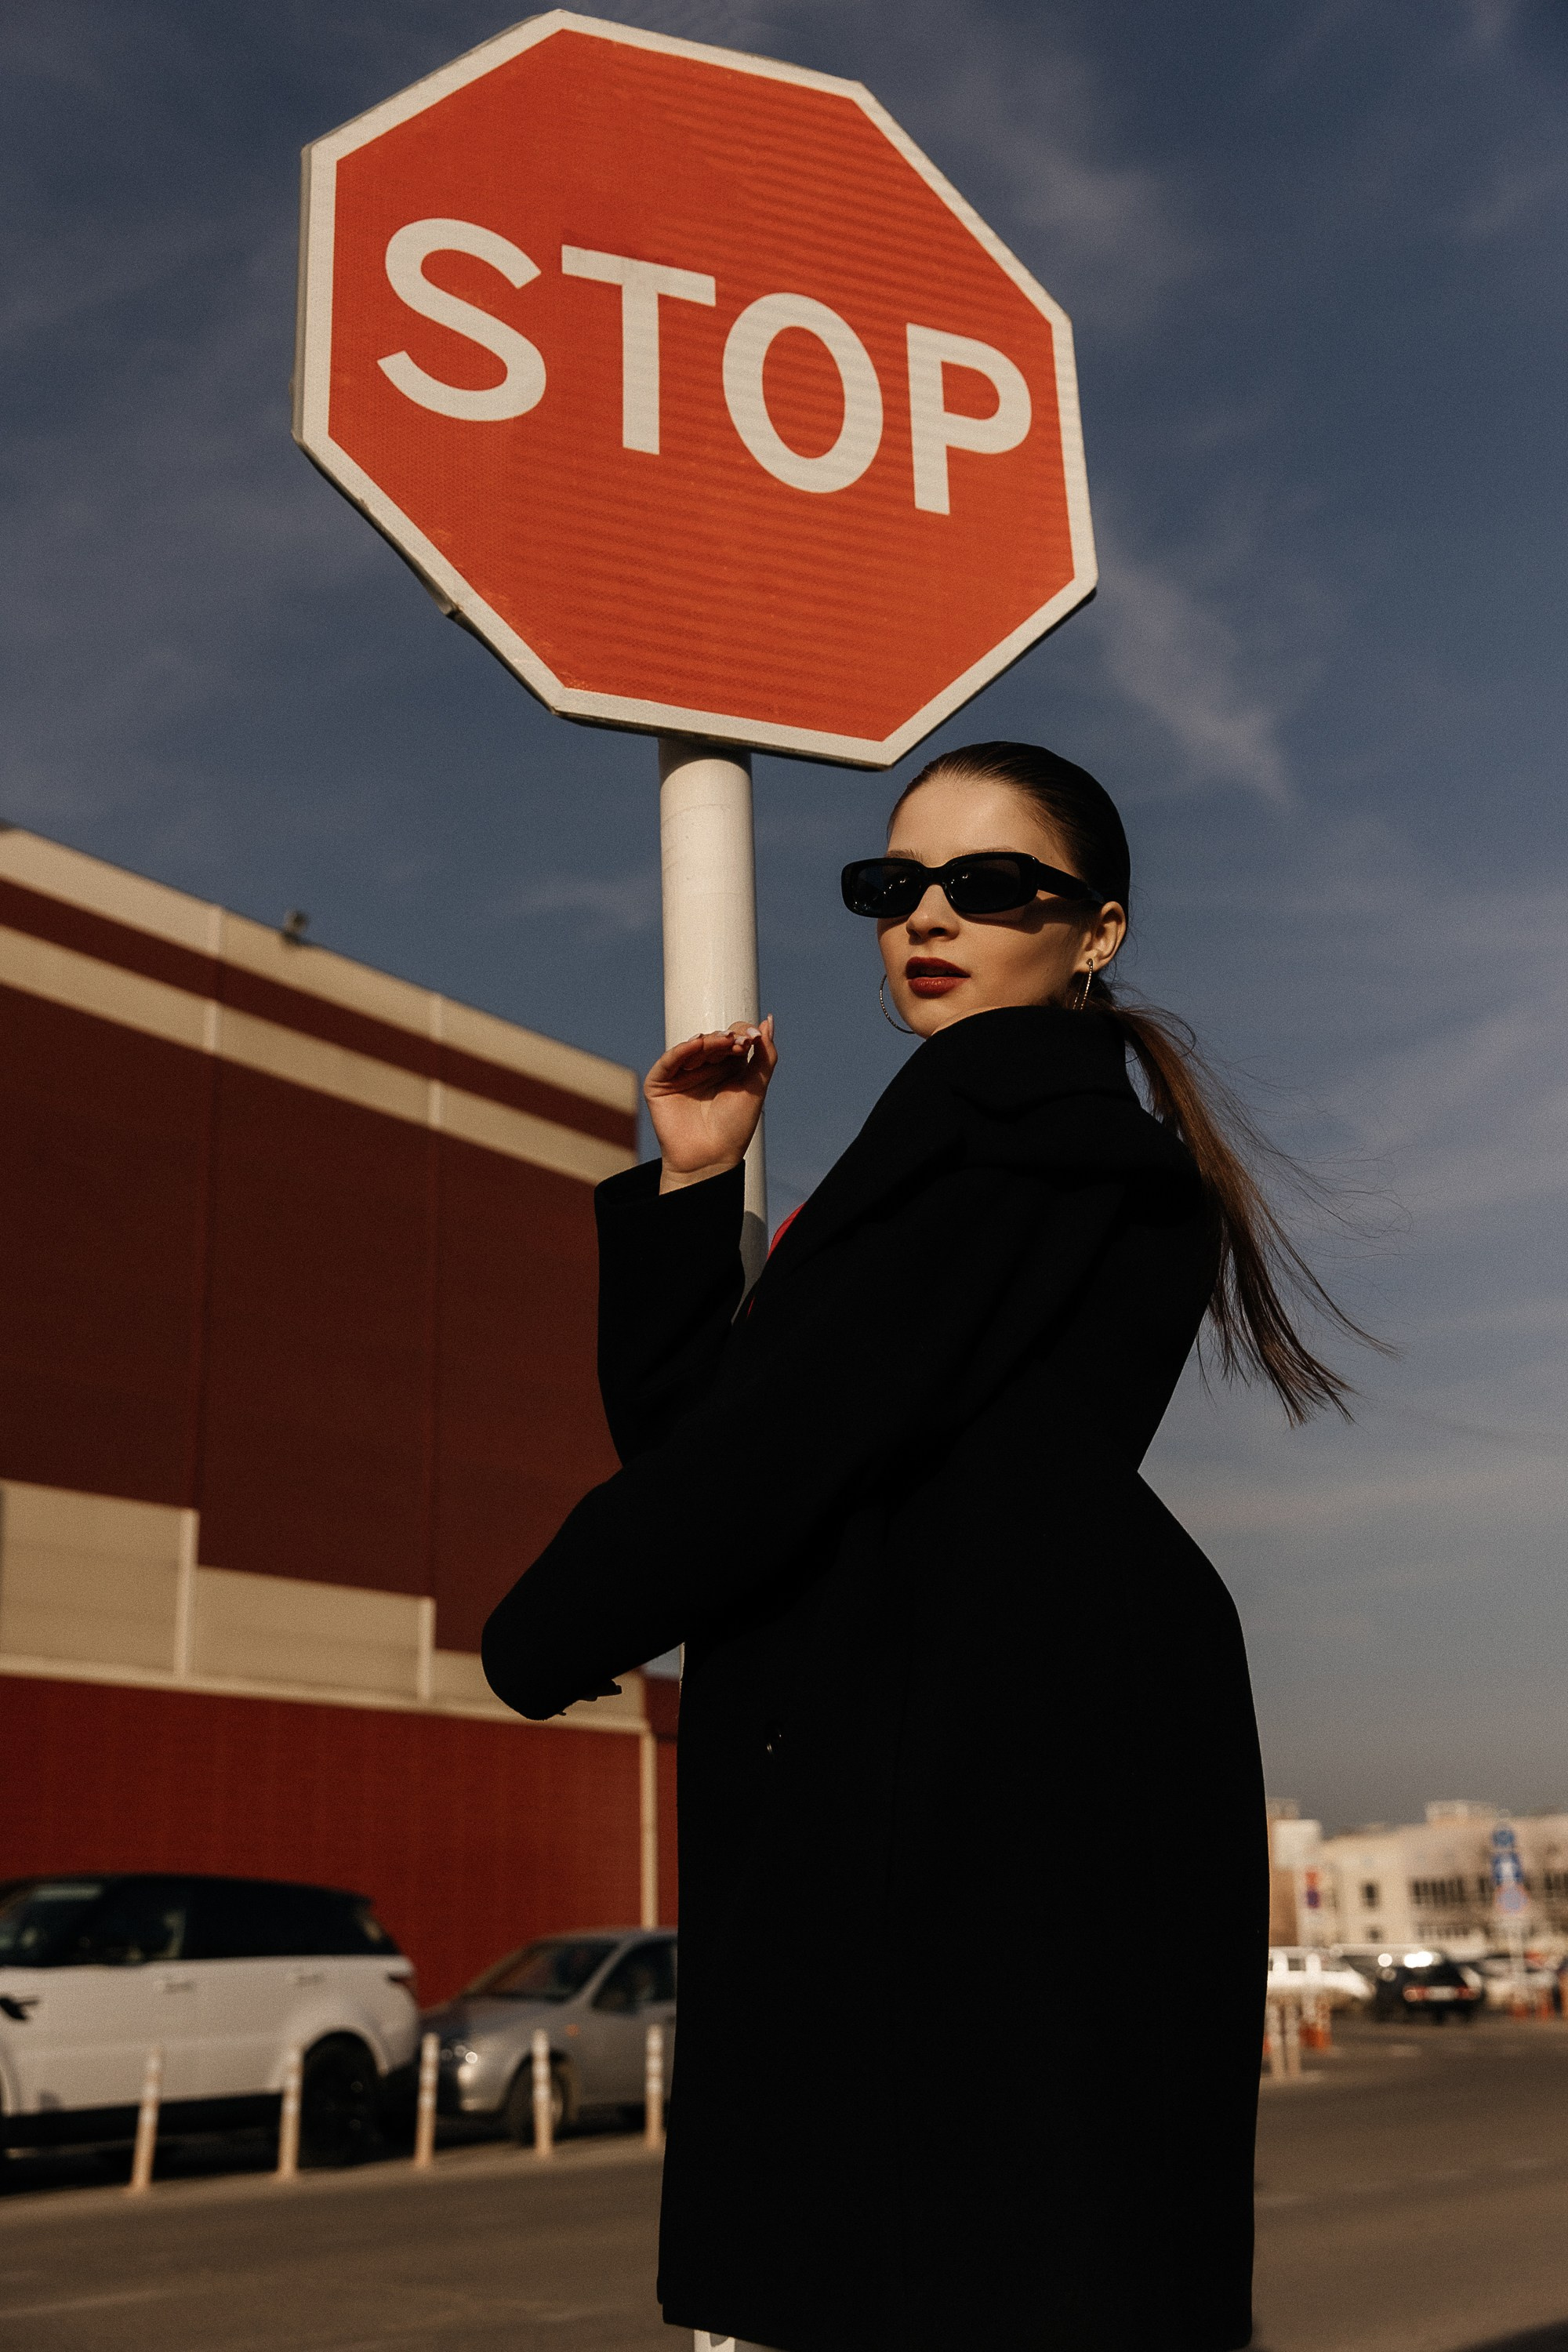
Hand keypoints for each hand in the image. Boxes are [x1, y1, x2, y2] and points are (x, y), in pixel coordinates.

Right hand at [646, 1017, 776, 1192]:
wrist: (710, 1158)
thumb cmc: (735, 1127)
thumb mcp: (756, 1087)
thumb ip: (765, 1055)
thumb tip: (768, 1020)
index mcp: (727, 1067)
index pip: (732, 1037)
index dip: (741, 1033)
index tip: (753, 1039)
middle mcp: (704, 1067)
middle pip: (713, 1039)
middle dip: (727, 1038)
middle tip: (739, 1043)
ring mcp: (681, 1074)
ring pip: (693, 1047)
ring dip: (710, 1041)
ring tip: (725, 1043)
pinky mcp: (660, 1083)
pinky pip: (669, 1061)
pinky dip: (682, 1050)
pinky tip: (697, 1043)